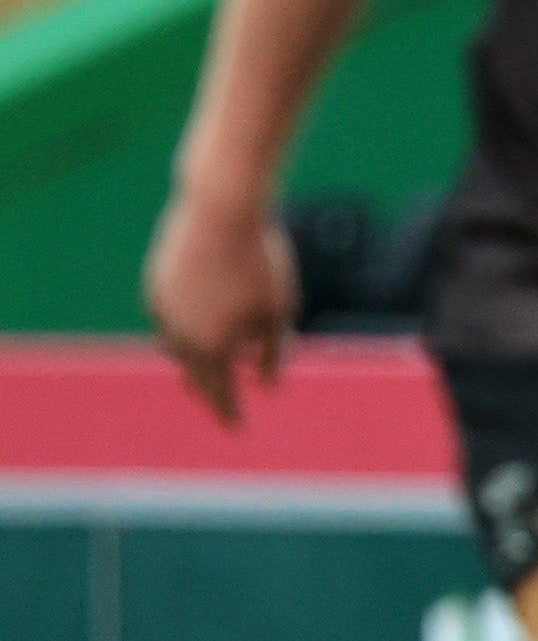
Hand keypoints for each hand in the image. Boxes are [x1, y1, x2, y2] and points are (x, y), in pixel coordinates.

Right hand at [143, 182, 296, 426]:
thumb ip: (273, 350)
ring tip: (202, 372)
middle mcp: (178, 332)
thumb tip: (270, 385)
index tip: (238, 429)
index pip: (220, 391)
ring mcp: (161, 307)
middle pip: (193, 373)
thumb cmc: (261, 261)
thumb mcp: (279, 309)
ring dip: (189, 361)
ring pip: (173, 346)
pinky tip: (184, 331)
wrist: (221, 210)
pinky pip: (164, 317)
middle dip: (209, 391)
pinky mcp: (155, 282)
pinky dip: (177, 330)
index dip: (230, 412)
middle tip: (221, 407)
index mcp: (211, 345)